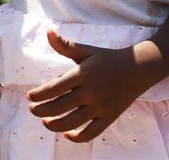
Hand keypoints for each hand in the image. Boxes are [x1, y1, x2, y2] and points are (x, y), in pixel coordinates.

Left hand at [26, 30, 147, 142]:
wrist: (138, 67)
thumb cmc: (108, 58)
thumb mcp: (87, 50)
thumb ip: (65, 45)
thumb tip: (47, 31)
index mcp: (83, 73)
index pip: (54, 87)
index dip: (39, 95)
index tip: (29, 97)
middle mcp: (91, 91)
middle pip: (59, 107)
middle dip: (41, 111)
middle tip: (33, 109)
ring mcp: (101, 106)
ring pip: (72, 122)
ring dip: (54, 125)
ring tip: (45, 122)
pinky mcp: (109, 117)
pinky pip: (91, 133)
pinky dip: (77, 137)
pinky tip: (67, 134)